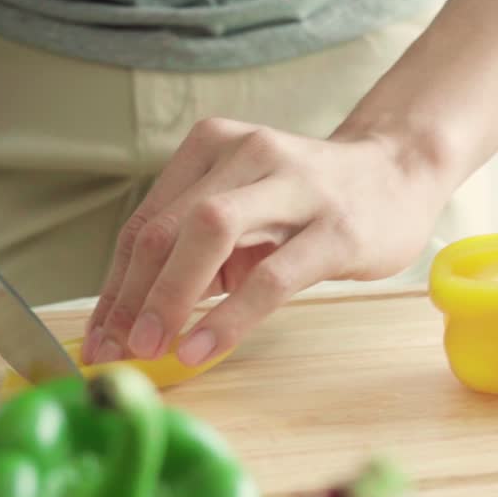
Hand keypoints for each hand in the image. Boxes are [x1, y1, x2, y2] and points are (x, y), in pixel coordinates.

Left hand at [81, 117, 449, 365]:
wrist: (398, 174)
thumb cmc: (310, 202)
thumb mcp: (244, 212)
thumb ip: (197, 253)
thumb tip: (138, 319)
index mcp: (212, 146)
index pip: (146, 222)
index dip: (115, 285)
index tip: (99, 336)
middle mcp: (248, 154)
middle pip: (167, 226)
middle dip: (131, 295)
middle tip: (113, 349)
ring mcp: (294, 186)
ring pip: (209, 234)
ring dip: (169, 297)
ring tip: (149, 348)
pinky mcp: (335, 229)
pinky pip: (270, 277)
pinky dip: (229, 317)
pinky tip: (203, 347)